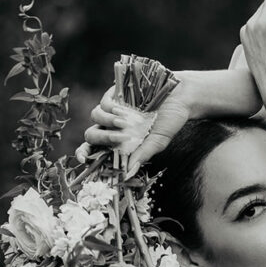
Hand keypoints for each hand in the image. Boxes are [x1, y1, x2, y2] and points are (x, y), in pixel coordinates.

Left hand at [78, 68, 263, 176]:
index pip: (95, 149)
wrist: (181, 96)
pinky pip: (104, 102)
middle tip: (119, 138)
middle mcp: (113, 125)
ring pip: (96, 116)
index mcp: (120, 140)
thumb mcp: (157, 142)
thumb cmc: (170, 121)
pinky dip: (112, 108)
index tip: (83, 160)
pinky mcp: (117, 92)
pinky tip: (125, 111)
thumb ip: (141, 155)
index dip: (84, 153)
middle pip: (92, 133)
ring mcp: (113, 108)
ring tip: (125, 123)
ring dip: (108, 122)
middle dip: (101, 137)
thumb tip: (127, 174)